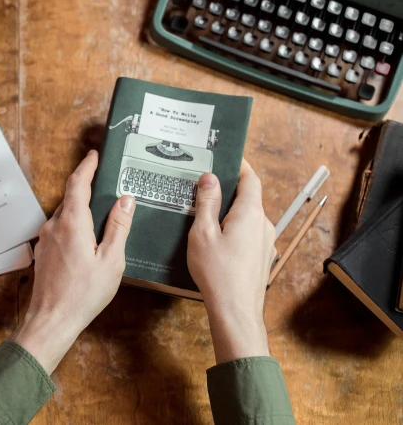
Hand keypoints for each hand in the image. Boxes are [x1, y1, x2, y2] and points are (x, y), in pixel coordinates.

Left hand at [12, 150, 135, 373]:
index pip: (77, 184)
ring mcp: (45, 239)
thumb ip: (118, 227)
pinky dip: (73, 224)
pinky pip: (59, 229)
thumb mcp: (111, 260)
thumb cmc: (84, 294)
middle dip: (86, 187)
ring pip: (64, 214)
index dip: (86, 167)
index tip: (94, 156)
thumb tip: (125, 200)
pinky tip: (85, 238)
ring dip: (80, 209)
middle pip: (70, 198)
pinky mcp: (43, 251)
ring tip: (100, 213)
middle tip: (104, 182)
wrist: (52, 319)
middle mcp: (54, 226)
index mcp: (72, 223)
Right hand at [187, 159, 275, 363]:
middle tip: (205, 187)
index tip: (227, 158)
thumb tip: (210, 178)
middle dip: (229, 190)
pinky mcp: (262, 258)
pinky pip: (249, 234)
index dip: (240, 166)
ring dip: (230, 213)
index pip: (251, 179)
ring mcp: (266, 242)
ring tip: (205, 216)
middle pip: (249, 198)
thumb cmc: (217, 272)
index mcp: (251, 213)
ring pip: (248, 218)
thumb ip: (207, 203)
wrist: (236, 312)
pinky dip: (234, 230)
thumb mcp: (203, 233)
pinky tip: (216, 240)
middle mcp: (264, 224)